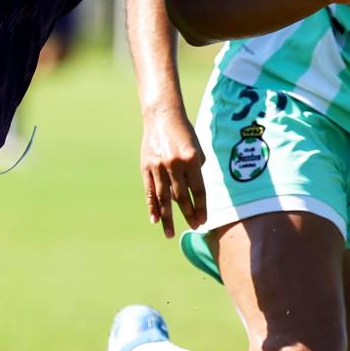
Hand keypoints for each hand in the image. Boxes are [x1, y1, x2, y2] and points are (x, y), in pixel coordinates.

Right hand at [141, 106, 206, 238]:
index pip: (198, 189)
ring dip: (168, 217)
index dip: (201, 207)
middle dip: (188, 214)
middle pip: (182, 196)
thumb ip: (195, 172)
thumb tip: (189, 196)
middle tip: (194, 227)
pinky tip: (155, 220)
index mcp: (191, 159)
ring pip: (164, 197)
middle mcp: (175, 163)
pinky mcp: (146, 167)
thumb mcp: (197, 149)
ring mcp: (158, 166)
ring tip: (170, 233)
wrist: (162, 117)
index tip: (203, 220)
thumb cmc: (184, 134)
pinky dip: (152, 206)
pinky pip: (149, 191)